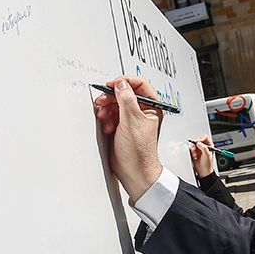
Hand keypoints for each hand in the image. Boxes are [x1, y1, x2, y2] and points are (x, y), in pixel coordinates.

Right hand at [93, 76, 164, 201]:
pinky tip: (108, 126)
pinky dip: (107, 118)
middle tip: (103, 101)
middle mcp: (142, 111)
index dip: (124, 82)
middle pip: (124, 93)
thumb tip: (120, 84)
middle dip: (111, 97)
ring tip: (104, 116)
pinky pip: (111, 114)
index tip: (112, 84)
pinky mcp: (121, 126)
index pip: (139, 84)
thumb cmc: (140, 152)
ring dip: (107, 108)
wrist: (133, 171)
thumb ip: (126, 100)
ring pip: (115, 103)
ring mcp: (131, 119)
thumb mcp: (132, 121)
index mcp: (151, 107)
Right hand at [189, 135, 214, 178]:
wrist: (203, 172)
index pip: (205, 137)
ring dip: (193, 150)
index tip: (198, 143)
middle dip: (196, 145)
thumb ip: (203, 148)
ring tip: (195, 155)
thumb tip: (199, 143)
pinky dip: (191, 153)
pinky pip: (191, 149)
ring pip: (193, 145)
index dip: (201, 139)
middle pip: (198, 140)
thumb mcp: (207, 155)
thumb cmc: (207, 165)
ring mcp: (199, 149)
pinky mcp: (194, 153)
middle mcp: (204, 147)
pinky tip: (194, 157)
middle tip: (195, 149)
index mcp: (209, 146)